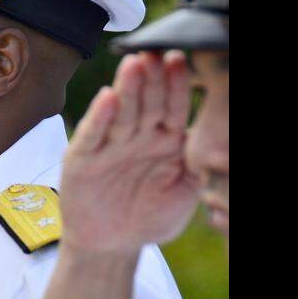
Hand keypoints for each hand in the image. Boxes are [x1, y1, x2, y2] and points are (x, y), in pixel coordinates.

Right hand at [58, 51, 199, 254]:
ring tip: (134, 64)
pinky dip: (100, 118)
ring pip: (122, 113)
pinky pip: (94, 136)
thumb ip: (196, 167)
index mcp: (165, 140)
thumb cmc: (150, 217)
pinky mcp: (84, 159)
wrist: (112, 245)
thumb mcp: (184, 194)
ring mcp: (110, 145)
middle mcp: (138, 136)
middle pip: (147, 102)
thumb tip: (213, 143)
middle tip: (156, 53)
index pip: (173, 107)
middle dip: (153, 78)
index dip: (177, 85)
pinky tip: (107, 98)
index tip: (180, 61)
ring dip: (128, 89)